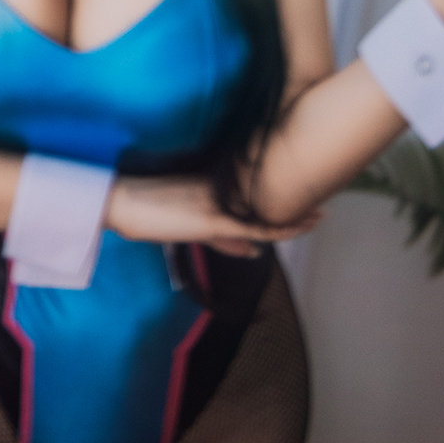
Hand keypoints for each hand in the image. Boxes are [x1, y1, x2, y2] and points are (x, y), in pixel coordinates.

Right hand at [105, 175, 321, 255]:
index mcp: (217, 190)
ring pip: (266, 212)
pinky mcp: (214, 219)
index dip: (283, 196)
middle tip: (322, 204)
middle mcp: (222, 193)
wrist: (122, 202)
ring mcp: (219, 205)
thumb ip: (224, 238)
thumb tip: (256, 252)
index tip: (305, 196)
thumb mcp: (192, 227)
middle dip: (295, 204)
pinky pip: (255, 226)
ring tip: (319, 215)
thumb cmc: (148, 211)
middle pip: (268, 199)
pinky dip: (278, 228)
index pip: (258, 194)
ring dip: (294, 215)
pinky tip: (297, 227)